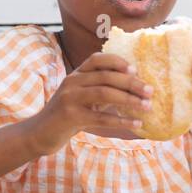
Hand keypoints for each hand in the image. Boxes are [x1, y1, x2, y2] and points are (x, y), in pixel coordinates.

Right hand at [32, 52, 151, 149]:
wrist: (40, 133)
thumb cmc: (68, 115)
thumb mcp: (82, 97)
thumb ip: (101, 89)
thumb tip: (135, 88)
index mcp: (76, 74)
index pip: (97, 59)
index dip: (117, 61)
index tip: (135, 69)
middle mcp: (72, 82)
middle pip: (106, 77)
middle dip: (131, 83)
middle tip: (150, 91)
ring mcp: (70, 98)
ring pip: (105, 94)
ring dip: (129, 100)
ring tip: (147, 106)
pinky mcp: (71, 117)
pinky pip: (101, 118)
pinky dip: (122, 121)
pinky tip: (136, 124)